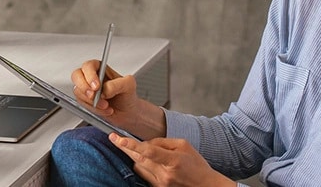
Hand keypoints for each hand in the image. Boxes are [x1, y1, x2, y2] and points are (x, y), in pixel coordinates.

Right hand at [71, 60, 141, 128]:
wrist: (128, 113)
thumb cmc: (127, 96)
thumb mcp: (129, 85)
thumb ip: (116, 85)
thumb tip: (104, 90)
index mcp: (101, 68)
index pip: (89, 66)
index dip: (90, 75)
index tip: (97, 86)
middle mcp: (92, 77)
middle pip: (76, 75)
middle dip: (84, 87)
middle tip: (93, 96)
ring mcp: (87, 89)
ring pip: (78, 91)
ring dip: (92, 101)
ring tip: (106, 105)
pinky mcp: (85, 101)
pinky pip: (82, 104)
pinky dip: (93, 109)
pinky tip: (104, 109)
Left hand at [109, 133, 234, 186]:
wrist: (206, 186)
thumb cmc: (197, 165)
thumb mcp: (184, 145)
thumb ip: (163, 142)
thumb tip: (146, 142)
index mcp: (173, 161)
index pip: (148, 151)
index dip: (131, 145)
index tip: (118, 139)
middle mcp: (165, 175)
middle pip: (138, 159)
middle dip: (125, 148)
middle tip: (114, 139)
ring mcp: (161, 184)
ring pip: (138, 167)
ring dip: (135, 157)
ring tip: (137, 149)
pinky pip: (144, 174)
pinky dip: (142, 165)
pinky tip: (146, 161)